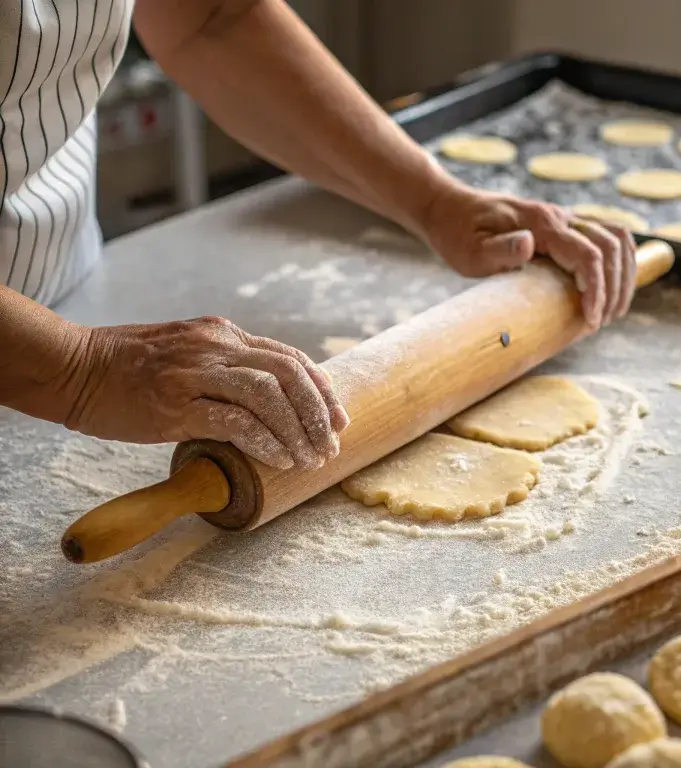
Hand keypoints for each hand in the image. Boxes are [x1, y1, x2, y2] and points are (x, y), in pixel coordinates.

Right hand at [64, 317, 348, 469]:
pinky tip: (279, 460)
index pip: (289, 358)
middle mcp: (216, 347)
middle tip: (331, 446)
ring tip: (309, 459)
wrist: (73, 367)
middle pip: (288, 374)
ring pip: (267, 396)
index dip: (321, 390)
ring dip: (296, 431)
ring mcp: (195, 373)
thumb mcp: (188, 351)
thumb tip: (269, 396)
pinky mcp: (175, 404)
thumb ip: (226, 364)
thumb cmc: (129, 368)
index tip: (338, 419)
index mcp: (223, 334)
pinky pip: (233, 421)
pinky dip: (264, 441)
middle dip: (318, 414)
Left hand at [418, 182, 636, 328]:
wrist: (449, 208)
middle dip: (615, 287)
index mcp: (541, 224)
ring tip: (614, 309)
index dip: (597, 290)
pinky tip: (612, 286)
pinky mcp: (564, 224)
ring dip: (624, 273)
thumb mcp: (469, 250)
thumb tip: (530, 245)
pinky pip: (607, 235)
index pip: (588, 255)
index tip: (590, 321)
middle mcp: (559, 216)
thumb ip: (499, 250)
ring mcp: (565, 217)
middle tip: (602, 322)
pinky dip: (619, 260)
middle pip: (611, 246)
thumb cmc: (456, 234)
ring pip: (617, 238)